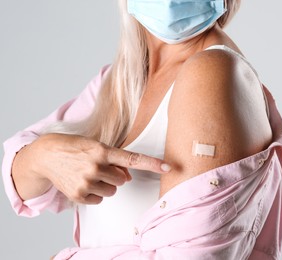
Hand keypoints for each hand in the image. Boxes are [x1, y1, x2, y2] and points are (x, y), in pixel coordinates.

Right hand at [23, 133, 170, 203]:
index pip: (133, 158)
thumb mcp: (95, 147)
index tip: (167, 167)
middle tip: (100, 167)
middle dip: (115, 175)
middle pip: (122, 179)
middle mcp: (96, 166)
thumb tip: (127, 177)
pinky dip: (95, 193)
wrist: (45, 155)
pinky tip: (83, 182)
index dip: (152, 163)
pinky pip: (99, 199)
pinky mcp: (79, 195)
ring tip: (89, 174)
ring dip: (106, 184)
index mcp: (102, 151)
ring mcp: (86, 182)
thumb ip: (115, 160)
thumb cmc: (74, 148)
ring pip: (112, 190)